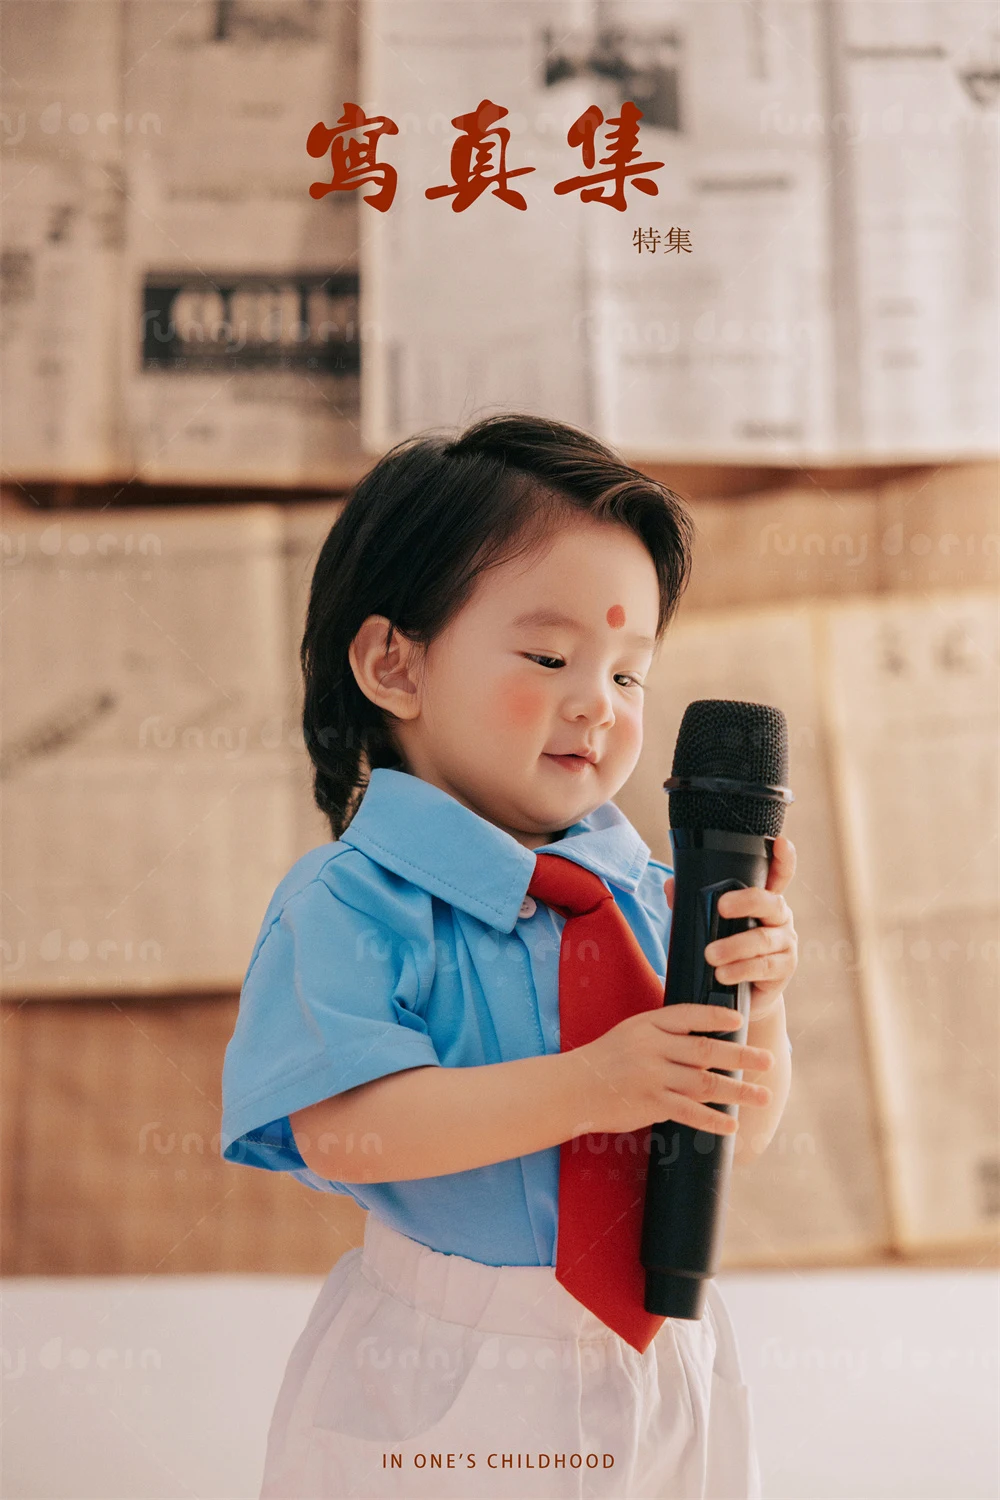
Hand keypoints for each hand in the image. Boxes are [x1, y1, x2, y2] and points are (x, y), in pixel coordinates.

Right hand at [574, 1004, 775, 1137]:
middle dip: (741, 1056)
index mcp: (649, 1024)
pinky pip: (688, 1112)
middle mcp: (652, 1047)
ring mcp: (651, 1076)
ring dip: (738, 1090)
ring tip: (763, 1095)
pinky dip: (713, 1119)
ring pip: (703, 1082)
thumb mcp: (633, 1031)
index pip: (689, 1015)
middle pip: (705, 1049)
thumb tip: (704, 1026)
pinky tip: (732, 1125)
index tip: (741, 1022)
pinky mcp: (650, 1103)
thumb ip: (665, 1028)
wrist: (574, 1087)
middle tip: (768, 1060)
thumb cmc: (609, 1058)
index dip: (716, 1017)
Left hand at [663, 835, 797, 1024]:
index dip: (783, 859)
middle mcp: (779, 918)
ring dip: (735, 946)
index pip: (778, 875)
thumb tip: (671, 885)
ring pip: (762, 939)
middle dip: (746, 901)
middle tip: (721, 907)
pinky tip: (723, 975)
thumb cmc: (725, 951)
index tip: (781, 842)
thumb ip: (692, 904)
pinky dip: (740, 970)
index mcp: (763, 901)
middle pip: (770, 902)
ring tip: (711, 955)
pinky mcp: (784, 969)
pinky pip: (763, 967)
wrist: (739, 995)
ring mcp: (785, 943)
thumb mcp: (710, 926)